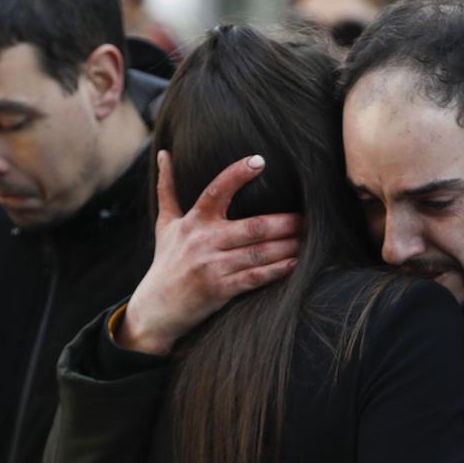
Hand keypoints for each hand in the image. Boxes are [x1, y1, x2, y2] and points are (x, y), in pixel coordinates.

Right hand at [115, 152, 301, 354]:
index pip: (216, 190)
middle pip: (253, 227)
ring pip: (259, 252)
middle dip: (285, 222)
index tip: (259, 161)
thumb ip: (167, 188)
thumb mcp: (164, 224)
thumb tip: (164, 153)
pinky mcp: (219, 289)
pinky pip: (255, 277)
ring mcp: (212, 266)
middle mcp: (203, 241)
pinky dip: (277, 270)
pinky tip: (295, 263)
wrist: (155, 309)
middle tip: (308, 217)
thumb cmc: (165, 262)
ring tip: (308, 239)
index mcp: (193, 221)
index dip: (237, 175)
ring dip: (288, 246)